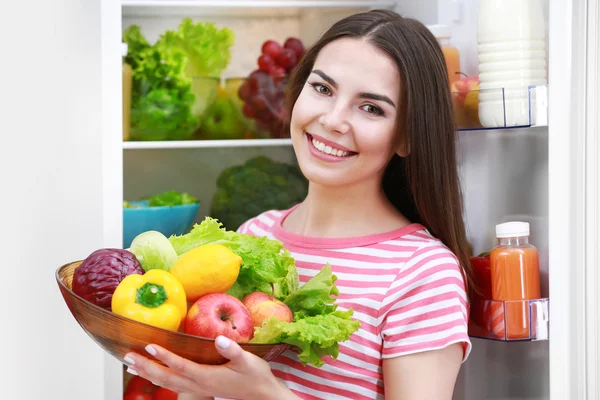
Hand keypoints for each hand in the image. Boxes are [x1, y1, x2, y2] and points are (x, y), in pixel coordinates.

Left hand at [124, 335, 287, 399]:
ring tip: (132, 365)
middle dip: (146, 367)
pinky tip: (153, 374)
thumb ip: (233, 350)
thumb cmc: (255, 376)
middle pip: (166, 377)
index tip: (149, 346)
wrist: (262, 395)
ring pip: (167, 384)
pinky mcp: (200, 390)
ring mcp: (198, 389)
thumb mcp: (247, 360)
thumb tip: (220, 339)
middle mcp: (198, 385)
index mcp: (206, 377)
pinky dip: (159, 379)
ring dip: (148, 374)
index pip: (180, 366)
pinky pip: (174, 386)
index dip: (164, 356)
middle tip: (127, 356)